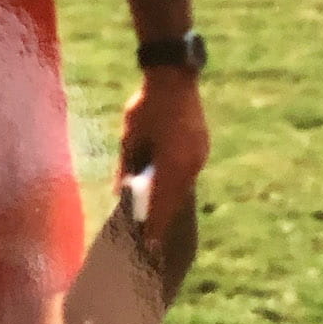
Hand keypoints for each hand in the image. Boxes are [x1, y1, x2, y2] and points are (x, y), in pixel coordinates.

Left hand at [118, 69, 208, 247]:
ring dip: (170, 203)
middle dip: (163, 219)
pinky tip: (165, 193)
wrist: (174, 76)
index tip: (148, 248)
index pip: (163, 204)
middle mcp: (191, 165)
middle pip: (176, 200)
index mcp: (174, 165)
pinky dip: (176, 186)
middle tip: (151, 242)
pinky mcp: (201, 147)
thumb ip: (127, 168)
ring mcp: (200, 156)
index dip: (155, 227)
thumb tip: (121, 195)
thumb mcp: (129, 138)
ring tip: (156, 221)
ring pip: (183, 187)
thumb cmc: (146, 106)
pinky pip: (187, 174)